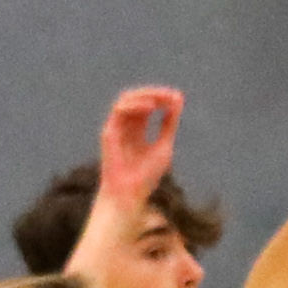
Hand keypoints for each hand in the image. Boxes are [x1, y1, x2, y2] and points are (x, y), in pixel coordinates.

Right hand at [97, 85, 185, 208]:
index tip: (178, 97)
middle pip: (136, 97)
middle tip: (171, 95)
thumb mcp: (164, 145)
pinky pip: (119, 110)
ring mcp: (115, 128)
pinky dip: (135, 105)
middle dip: (154, 93)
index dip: (161, 97)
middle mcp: (125, 126)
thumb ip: (169, 123)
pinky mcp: (109, 132)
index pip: (147, 104)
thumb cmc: (146, 176)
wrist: (130, 194)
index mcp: (137, 129)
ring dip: (144, 96)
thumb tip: (178, 99)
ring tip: (160, 101)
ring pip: (125, 99)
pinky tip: (150, 107)